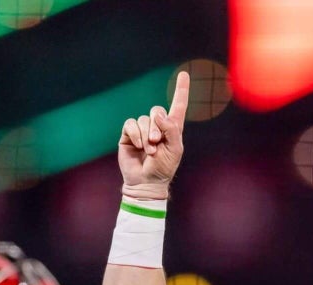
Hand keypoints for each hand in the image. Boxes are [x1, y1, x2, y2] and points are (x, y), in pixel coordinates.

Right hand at [118, 71, 190, 200]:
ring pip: (143, 119)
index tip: (184, 74)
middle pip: (156, 110)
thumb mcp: (174, 149)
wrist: (146, 182)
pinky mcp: (129, 134)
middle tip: (157, 143)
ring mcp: (142, 130)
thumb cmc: (163, 168)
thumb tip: (158, 115)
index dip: (181, 90)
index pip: (178, 106)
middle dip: (157, 127)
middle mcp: (157, 126)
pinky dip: (135, 134)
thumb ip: (170, 129)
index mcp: (172, 129)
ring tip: (149, 151)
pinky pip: (130, 124)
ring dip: (146, 135)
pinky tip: (138, 145)